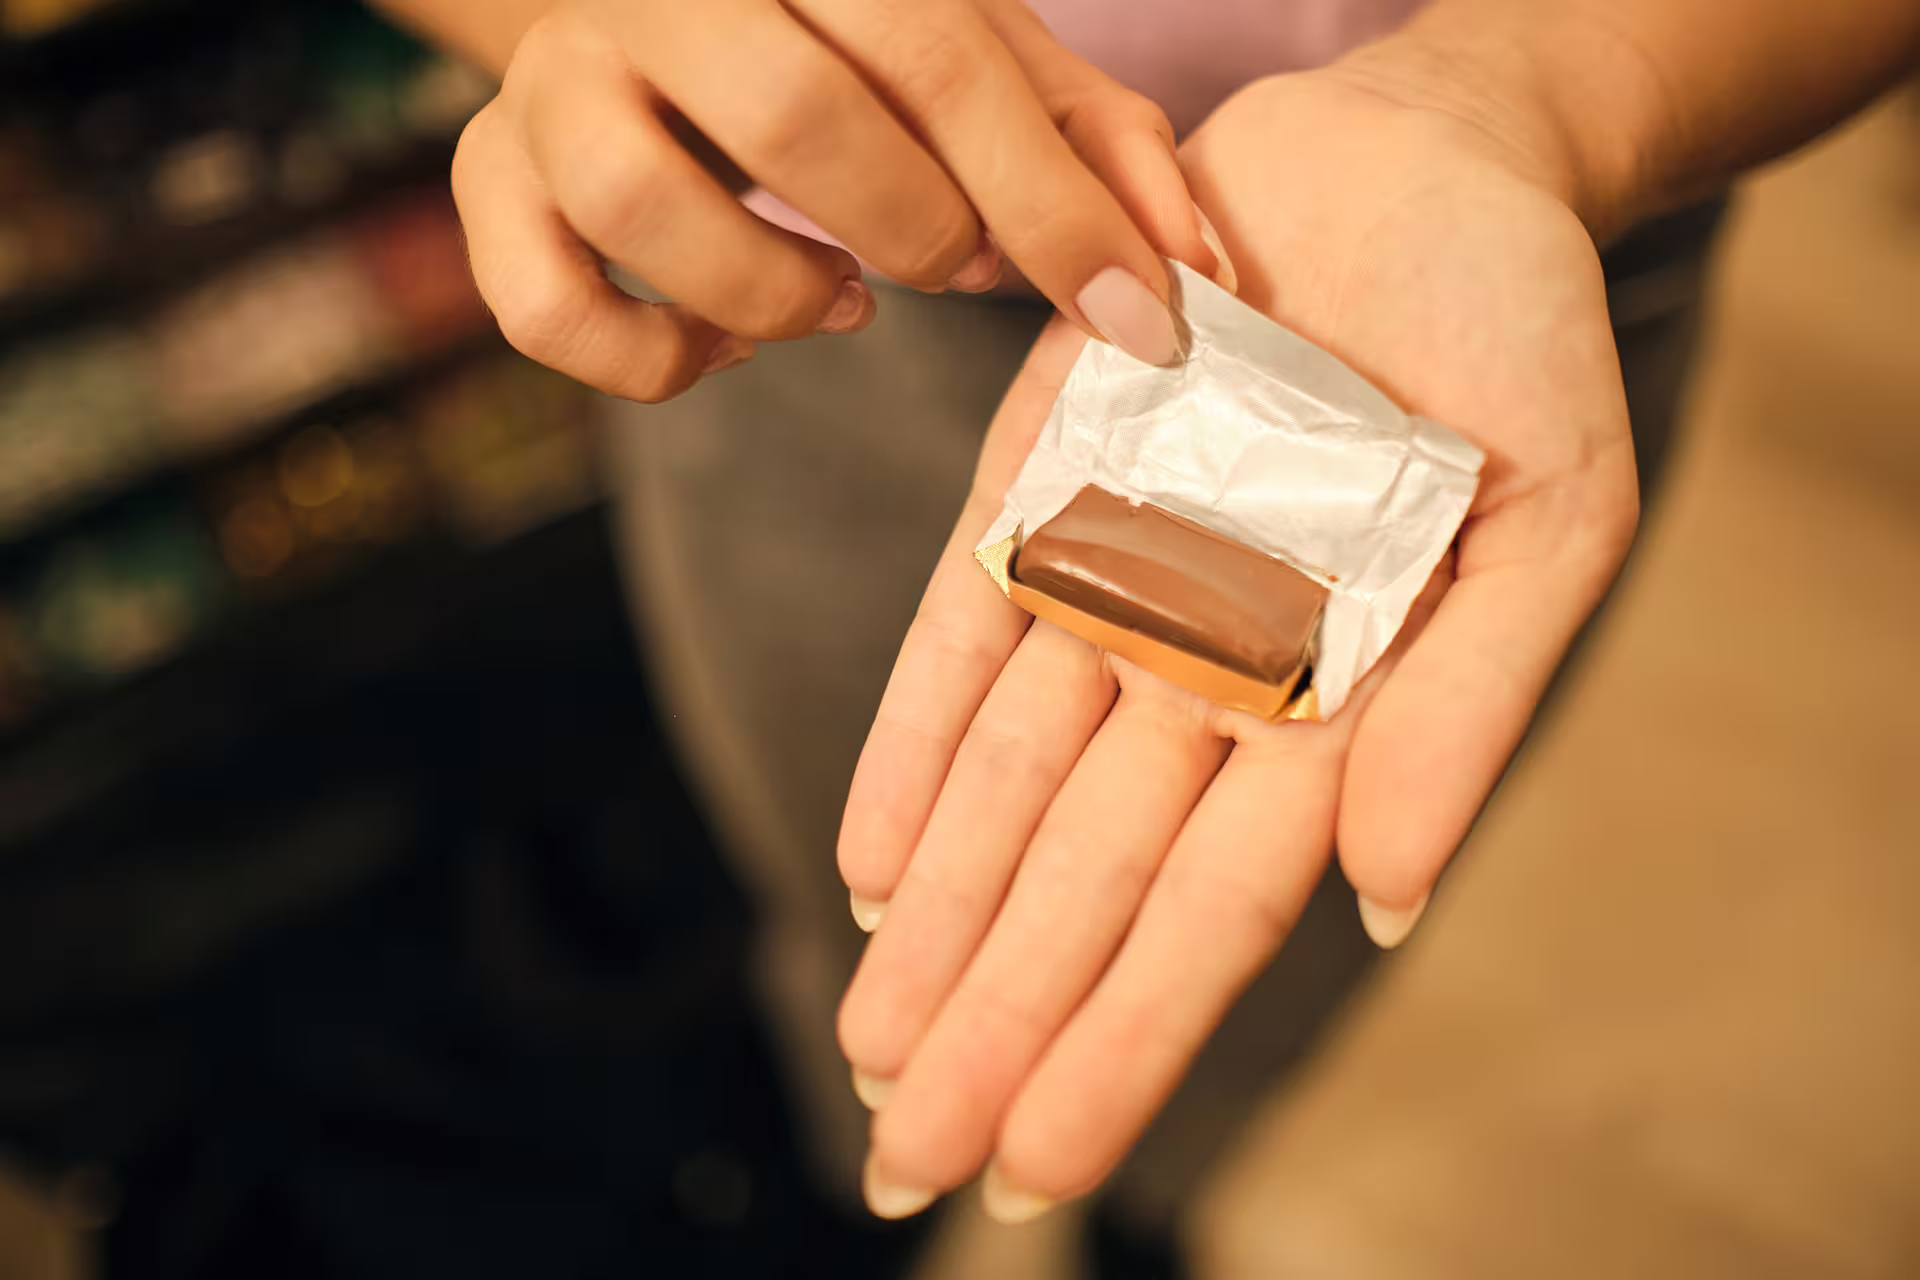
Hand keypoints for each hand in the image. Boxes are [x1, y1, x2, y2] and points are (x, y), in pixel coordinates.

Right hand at [450, 0, 1228, 401]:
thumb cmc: (845, 41)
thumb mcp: (978, 52)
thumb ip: (1090, 139)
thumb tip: (1186, 266)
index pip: (948, 60)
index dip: (1057, 207)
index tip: (1142, 318)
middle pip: (795, 118)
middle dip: (912, 234)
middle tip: (946, 264)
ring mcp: (562, 78)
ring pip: (644, 207)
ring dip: (770, 297)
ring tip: (833, 301)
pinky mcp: (492, 175)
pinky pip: (542, 305)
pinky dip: (648, 361)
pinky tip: (718, 343)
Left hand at [834, 61, 1640, 1219]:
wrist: (1419, 162)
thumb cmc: (1512, 336)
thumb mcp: (1548, 516)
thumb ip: (1467, 705)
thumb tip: (1393, 901)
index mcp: (1334, 702)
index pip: (1211, 913)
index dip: (1125, 1039)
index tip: (1041, 1167)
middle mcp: (1207, 667)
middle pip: (1083, 881)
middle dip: (1000, 1022)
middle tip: (910, 1164)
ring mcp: (1116, 581)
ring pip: (1005, 787)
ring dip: (938, 921)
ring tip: (874, 1054)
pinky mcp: (1043, 486)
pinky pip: (963, 637)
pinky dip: (910, 750)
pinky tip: (870, 874)